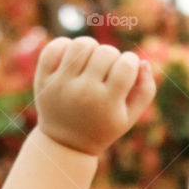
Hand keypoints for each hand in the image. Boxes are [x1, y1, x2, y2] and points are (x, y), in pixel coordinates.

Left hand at [34, 37, 155, 155]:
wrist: (65, 144)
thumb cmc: (103, 127)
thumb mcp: (129, 117)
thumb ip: (145, 91)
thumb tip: (142, 61)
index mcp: (107, 103)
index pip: (126, 65)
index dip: (131, 62)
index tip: (127, 70)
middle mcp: (84, 92)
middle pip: (106, 51)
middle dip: (112, 56)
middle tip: (108, 70)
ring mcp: (61, 85)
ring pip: (82, 44)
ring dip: (91, 47)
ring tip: (91, 61)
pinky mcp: (43, 79)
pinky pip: (55, 47)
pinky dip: (65, 45)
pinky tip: (72, 58)